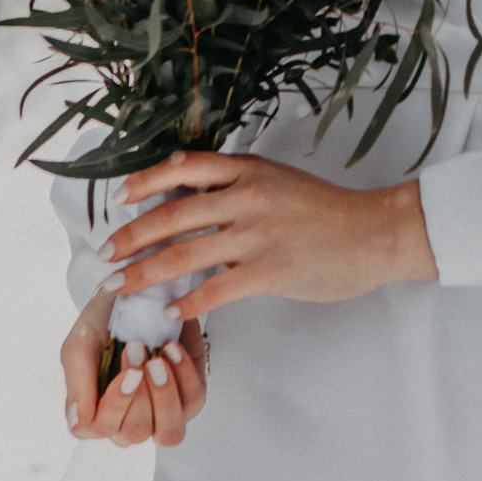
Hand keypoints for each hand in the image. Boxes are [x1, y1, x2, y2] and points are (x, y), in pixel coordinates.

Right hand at [62, 287, 206, 446]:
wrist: (139, 294)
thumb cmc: (104, 323)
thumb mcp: (82, 344)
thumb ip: (77, 382)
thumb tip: (78, 422)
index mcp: (94, 413)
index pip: (98, 429)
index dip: (116, 405)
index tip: (129, 371)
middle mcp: (126, 421)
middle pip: (135, 433)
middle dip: (141, 392)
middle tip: (138, 349)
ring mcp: (160, 414)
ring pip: (169, 432)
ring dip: (165, 395)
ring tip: (158, 359)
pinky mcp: (188, 399)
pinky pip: (193, 401)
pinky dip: (185, 375)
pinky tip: (173, 349)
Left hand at [101, 151, 437, 321]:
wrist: (375, 233)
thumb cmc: (330, 210)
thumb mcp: (281, 181)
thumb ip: (240, 184)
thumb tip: (190, 196)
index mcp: (250, 170)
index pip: (185, 168)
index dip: (145, 182)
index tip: (120, 198)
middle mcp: (248, 197)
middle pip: (172, 215)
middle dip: (131, 236)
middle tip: (106, 254)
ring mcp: (257, 234)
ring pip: (183, 254)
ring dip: (143, 273)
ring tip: (119, 286)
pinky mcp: (268, 271)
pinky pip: (213, 290)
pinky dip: (187, 303)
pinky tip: (170, 312)